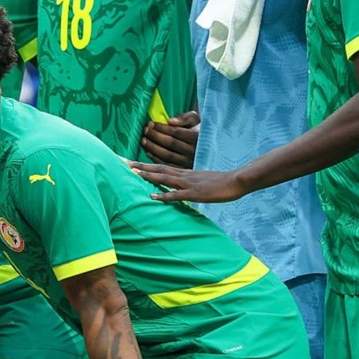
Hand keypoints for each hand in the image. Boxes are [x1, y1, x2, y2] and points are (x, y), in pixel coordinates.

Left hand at [130, 162, 245, 204]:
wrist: (237, 180)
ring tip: (131, 172)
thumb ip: (187, 183)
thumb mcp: (200, 181)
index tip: (128, 162)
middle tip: (121, 162)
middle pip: (157, 168)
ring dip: (147, 175)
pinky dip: (163, 195)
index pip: (160, 166)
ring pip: (164, 177)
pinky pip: (177, 194)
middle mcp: (183, 175)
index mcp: (184, 172)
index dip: (143, 164)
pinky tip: (152, 196)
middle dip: (138, 166)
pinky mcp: (195, 193)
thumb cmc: (220, 182)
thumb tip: (175, 188)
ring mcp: (188, 183)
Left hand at [141, 111, 199, 167]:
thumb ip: (185, 118)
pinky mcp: (184, 169)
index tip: (151, 123)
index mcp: (198, 137)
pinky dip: (156, 158)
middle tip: (145, 130)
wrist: (208, 144)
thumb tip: (170, 121)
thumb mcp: (196, 119)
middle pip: (170, 143)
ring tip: (143, 140)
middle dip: (155, 136)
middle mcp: (194, 150)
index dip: (162, 127)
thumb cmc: (198, 128)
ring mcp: (189, 161)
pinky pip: (167, 164)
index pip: (176, 132)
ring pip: (167, 155)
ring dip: (153, 147)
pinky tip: (148, 152)